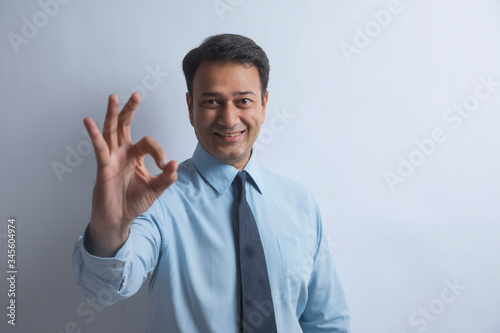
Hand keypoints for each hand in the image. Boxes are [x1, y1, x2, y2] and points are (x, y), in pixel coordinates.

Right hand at [84, 92, 177, 256]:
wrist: (119, 218)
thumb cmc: (134, 202)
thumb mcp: (156, 189)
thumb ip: (166, 177)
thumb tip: (175, 163)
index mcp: (136, 156)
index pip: (148, 143)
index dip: (159, 152)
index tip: (165, 166)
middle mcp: (123, 152)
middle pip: (125, 125)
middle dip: (130, 110)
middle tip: (136, 95)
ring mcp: (112, 157)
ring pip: (111, 131)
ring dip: (112, 114)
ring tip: (113, 97)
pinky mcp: (103, 166)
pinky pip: (99, 148)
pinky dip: (94, 134)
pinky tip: (89, 121)